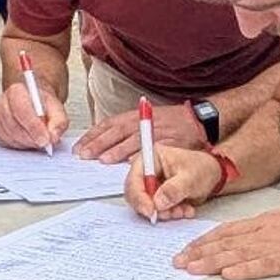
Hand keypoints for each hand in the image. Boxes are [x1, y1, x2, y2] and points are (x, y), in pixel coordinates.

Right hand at [0, 81, 67, 150]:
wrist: (35, 105)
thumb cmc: (43, 106)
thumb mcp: (57, 110)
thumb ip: (58, 122)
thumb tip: (52, 137)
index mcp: (16, 91)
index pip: (21, 109)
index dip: (33, 127)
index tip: (45, 139)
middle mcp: (2, 102)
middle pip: (13, 125)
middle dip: (30, 138)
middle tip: (44, 144)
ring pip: (8, 136)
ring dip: (25, 143)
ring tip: (37, 141)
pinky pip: (4, 142)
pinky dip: (18, 146)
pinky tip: (28, 141)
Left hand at [76, 99, 205, 161]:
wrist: (198, 119)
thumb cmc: (172, 122)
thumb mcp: (146, 119)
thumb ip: (127, 131)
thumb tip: (103, 146)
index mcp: (135, 116)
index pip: (109, 124)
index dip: (93, 135)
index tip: (80, 146)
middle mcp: (144, 121)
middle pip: (117, 132)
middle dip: (99, 143)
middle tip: (85, 155)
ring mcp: (157, 131)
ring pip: (134, 140)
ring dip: (118, 150)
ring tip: (104, 160)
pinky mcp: (170, 140)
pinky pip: (155, 148)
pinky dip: (143, 155)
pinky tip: (132, 163)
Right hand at [124, 144, 221, 219]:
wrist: (213, 176)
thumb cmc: (202, 169)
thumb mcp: (191, 178)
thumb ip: (174, 189)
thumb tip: (158, 203)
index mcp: (152, 158)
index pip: (134, 178)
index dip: (139, 197)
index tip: (151, 211)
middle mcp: (147, 170)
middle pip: (135, 194)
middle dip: (152, 207)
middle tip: (169, 214)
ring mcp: (151, 184)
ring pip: (146, 205)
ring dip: (164, 213)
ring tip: (183, 210)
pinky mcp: (157, 196)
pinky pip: (156, 210)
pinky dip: (170, 214)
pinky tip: (185, 210)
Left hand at [174, 201, 279, 279]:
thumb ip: (271, 228)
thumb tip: (253, 238)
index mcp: (267, 220)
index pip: (228, 230)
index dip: (205, 240)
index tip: (187, 249)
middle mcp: (267, 230)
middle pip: (226, 241)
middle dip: (199, 252)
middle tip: (177, 262)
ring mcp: (278, 244)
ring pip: (238, 253)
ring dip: (212, 262)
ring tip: (191, 269)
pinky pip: (263, 265)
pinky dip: (244, 270)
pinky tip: (228, 275)